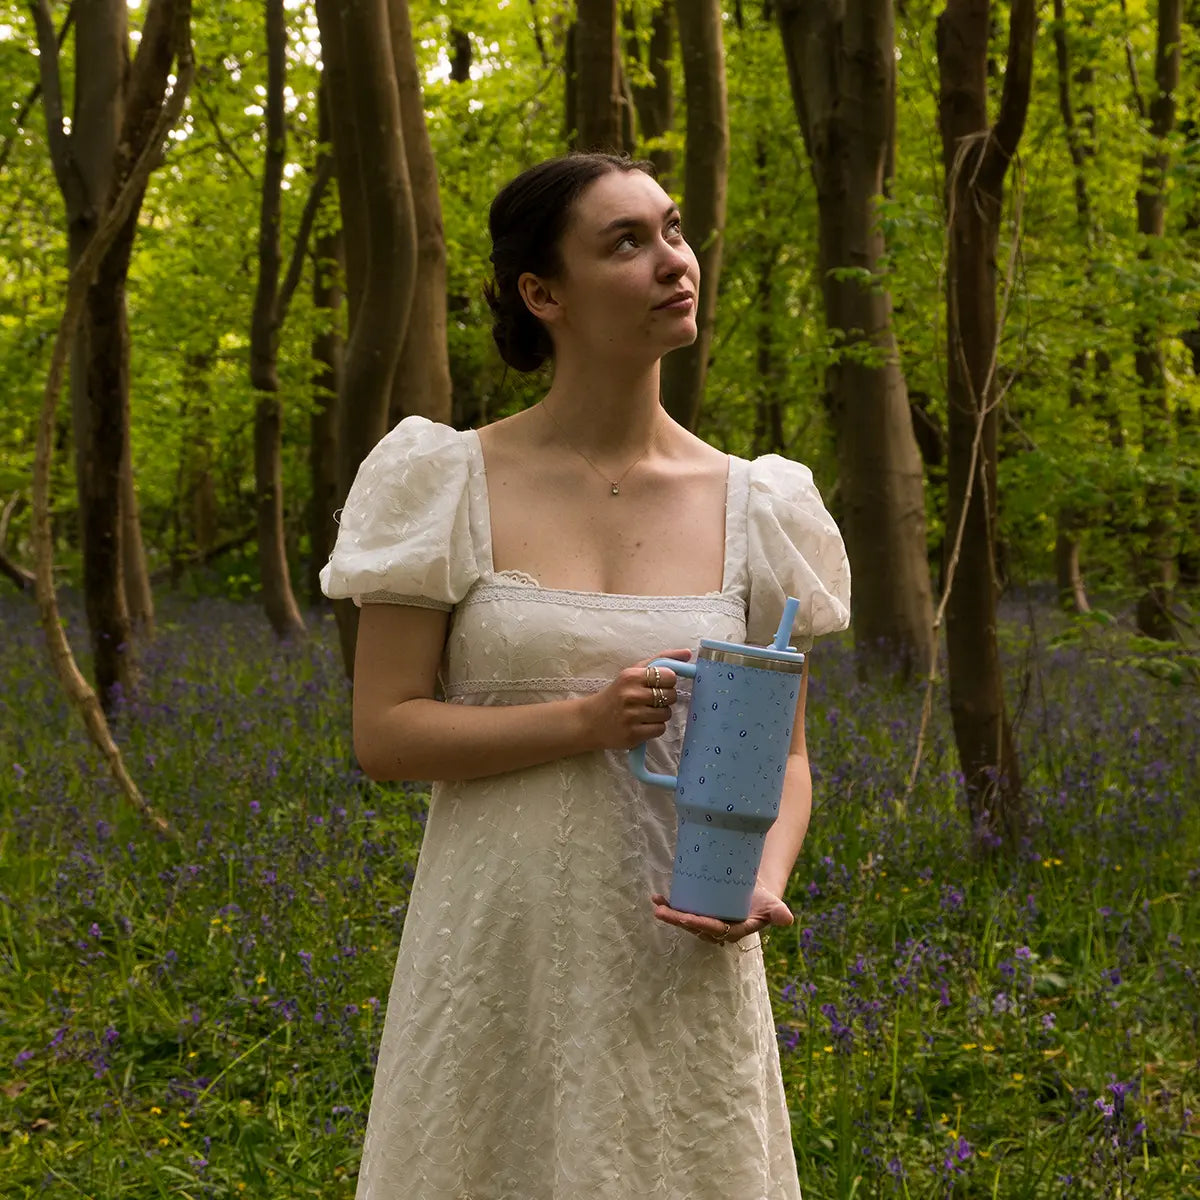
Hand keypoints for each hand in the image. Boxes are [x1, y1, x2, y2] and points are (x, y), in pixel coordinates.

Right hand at [578, 649, 691, 750]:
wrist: (591, 721)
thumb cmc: (616, 694)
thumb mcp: (633, 672)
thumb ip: (660, 660)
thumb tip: (688, 653)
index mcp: (631, 676)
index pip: (669, 676)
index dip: (669, 681)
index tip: (660, 684)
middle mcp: (631, 695)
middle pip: (670, 695)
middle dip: (666, 698)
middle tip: (651, 699)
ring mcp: (631, 716)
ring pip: (667, 714)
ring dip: (660, 714)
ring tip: (645, 712)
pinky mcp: (633, 735)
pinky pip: (660, 729)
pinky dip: (655, 727)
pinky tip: (642, 724)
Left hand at [651, 884, 793, 944]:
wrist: (757, 895)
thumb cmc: (764, 902)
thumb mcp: (774, 907)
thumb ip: (778, 913)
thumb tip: (786, 919)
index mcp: (732, 931)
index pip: (713, 929)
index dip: (699, 924)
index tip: (686, 918)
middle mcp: (716, 929)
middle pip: (694, 926)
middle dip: (677, 920)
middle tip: (661, 912)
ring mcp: (707, 921)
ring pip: (686, 920)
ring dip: (670, 913)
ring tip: (657, 904)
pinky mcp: (700, 911)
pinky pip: (683, 910)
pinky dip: (671, 905)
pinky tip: (658, 897)